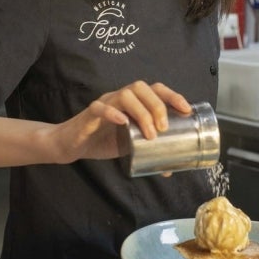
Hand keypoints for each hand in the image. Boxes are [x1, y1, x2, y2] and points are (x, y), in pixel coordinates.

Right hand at [51, 81, 191, 162]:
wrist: (73, 145)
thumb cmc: (103, 140)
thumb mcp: (130, 146)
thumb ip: (147, 153)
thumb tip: (170, 170)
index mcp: (133, 102)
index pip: (155, 89)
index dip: (172, 95)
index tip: (186, 109)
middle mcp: (120, 97)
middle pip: (141, 87)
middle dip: (157, 106)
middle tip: (164, 128)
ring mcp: (105, 103)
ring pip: (125, 94)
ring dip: (141, 112)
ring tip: (149, 133)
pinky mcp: (89, 114)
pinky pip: (99, 107)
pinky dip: (112, 112)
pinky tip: (122, 122)